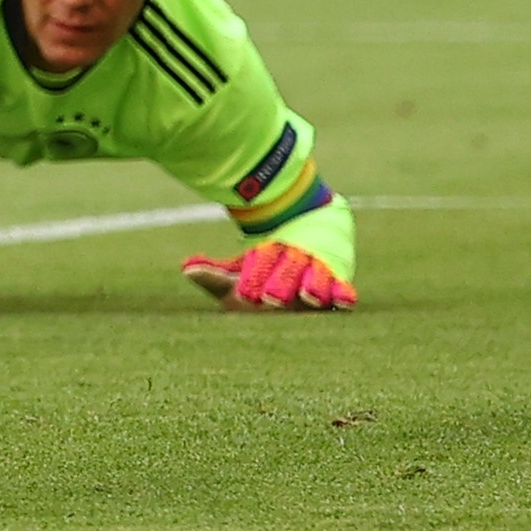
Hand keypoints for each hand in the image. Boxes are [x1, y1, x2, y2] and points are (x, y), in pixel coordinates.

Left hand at [181, 242, 354, 310]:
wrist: (307, 228)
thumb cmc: (264, 267)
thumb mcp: (241, 270)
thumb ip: (216, 274)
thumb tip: (186, 268)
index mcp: (268, 253)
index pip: (260, 262)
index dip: (253, 275)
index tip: (245, 294)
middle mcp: (293, 259)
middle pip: (288, 270)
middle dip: (280, 284)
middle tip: (271, 298)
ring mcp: (317, 270)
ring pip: (317, 277)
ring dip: (314, 287)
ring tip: (310, 297)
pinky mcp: (338, 283)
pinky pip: (343, 289)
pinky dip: (344, 294)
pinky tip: (343, 302)